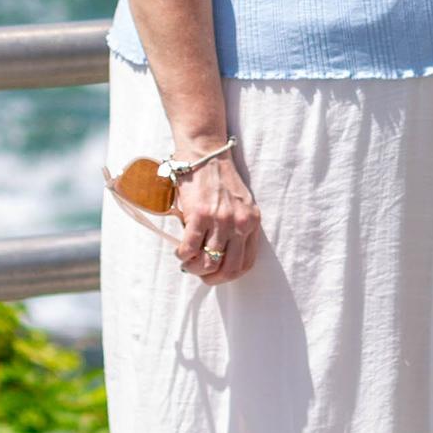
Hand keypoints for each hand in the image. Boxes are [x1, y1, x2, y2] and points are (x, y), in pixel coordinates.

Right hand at [172, 151, 261, 283]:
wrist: (206, 154)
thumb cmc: (220, 180)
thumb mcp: (240, 205)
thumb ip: (237, 228)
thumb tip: (219, 257)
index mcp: (252, 222)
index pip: (246, 263)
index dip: (228, 275)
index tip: (216, 274)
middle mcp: (240, 224)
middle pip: (228, 269)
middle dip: (211, 278)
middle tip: (199, 273)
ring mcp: (220, 220)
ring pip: (208, 263)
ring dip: (194, 267)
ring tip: (187, 261)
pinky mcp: (200, 215)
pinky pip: (190, 248)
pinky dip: (183, 255)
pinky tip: (180, 251)